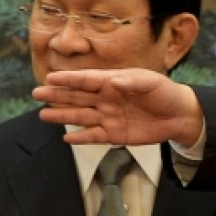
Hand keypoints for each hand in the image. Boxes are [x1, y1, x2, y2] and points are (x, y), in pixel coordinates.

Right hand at [32, 68, 204, 146]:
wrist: (179, 116)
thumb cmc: (164, 93)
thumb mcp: (151, 83)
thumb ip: (132, 81)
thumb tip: (112, 81)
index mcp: (114, 82)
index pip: (87, 80)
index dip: (69, 79)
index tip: (51, 77)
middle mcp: (107, 98)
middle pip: (78, 96)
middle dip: (58, 95)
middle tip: (36, 93)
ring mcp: (108, 116)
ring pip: (81, 116)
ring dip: (62, 115)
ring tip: (43, 114)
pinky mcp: (114, 134)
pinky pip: (93, 136)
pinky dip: (80, 137)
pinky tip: (66, 137)